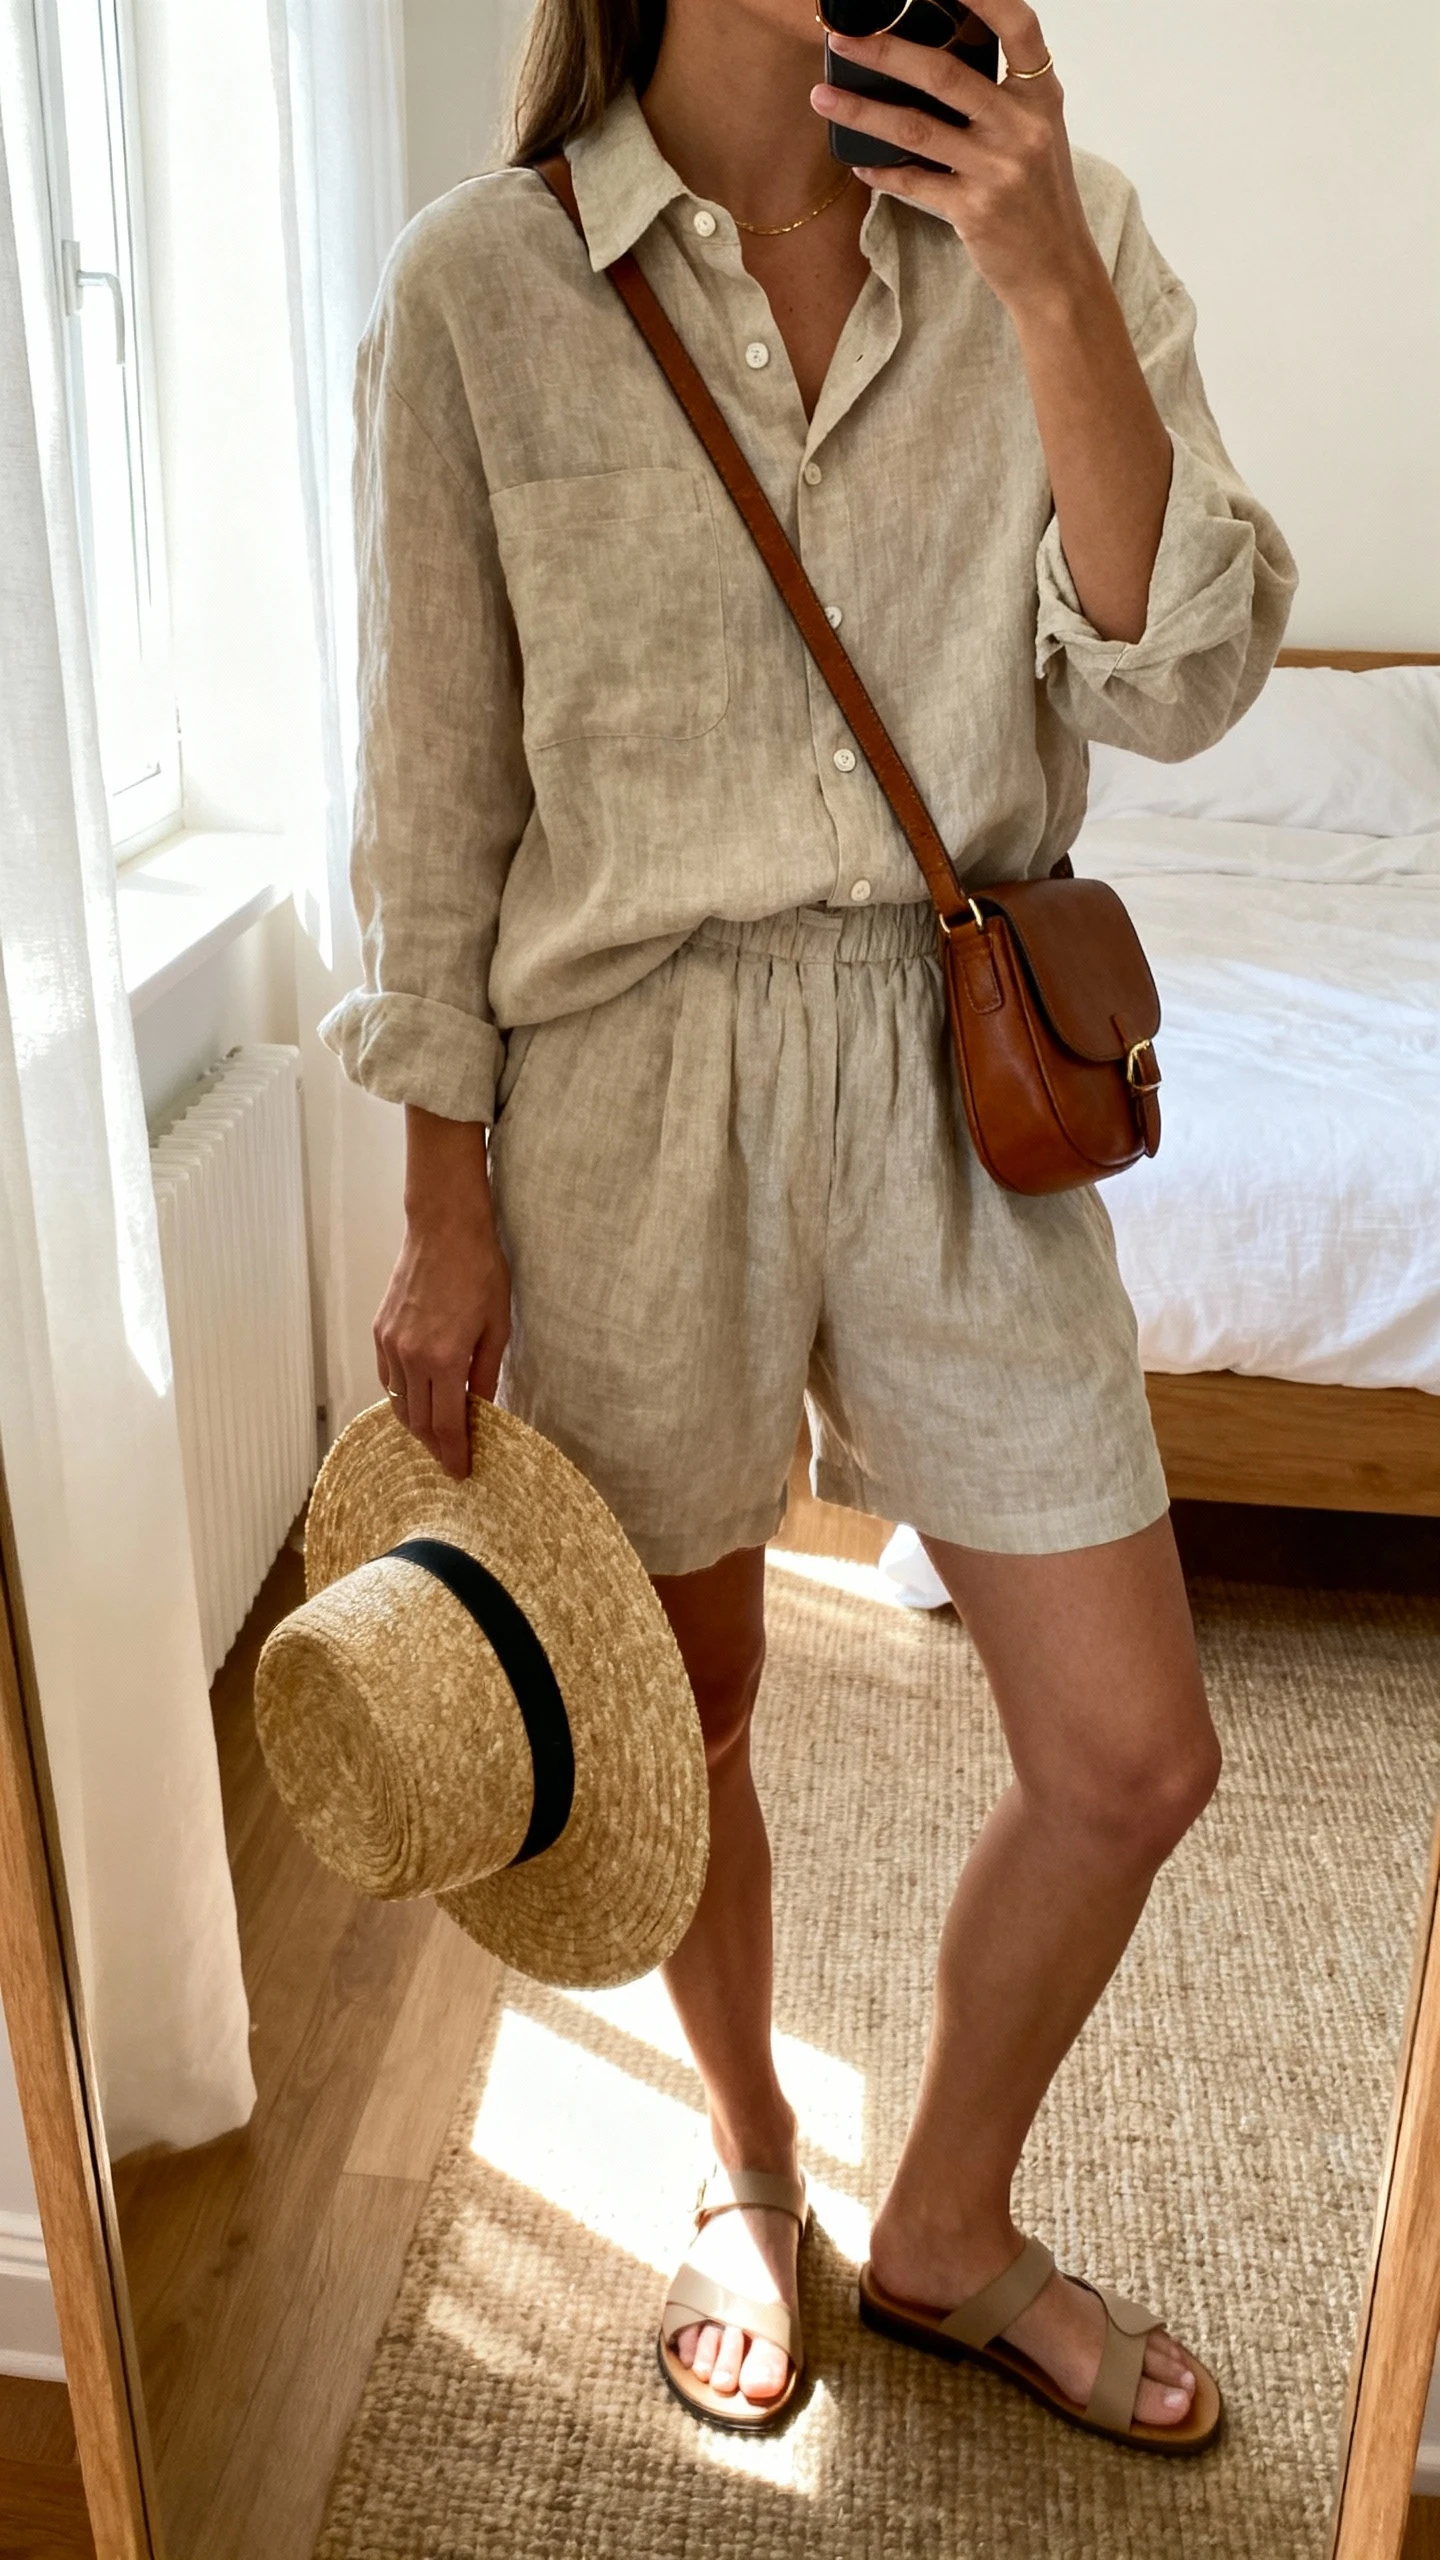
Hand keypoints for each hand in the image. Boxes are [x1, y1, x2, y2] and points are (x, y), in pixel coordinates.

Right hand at [374, 1109, 511, 1480]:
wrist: (443, 1228)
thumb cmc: (479, 1271)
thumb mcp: (497, 1326)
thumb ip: (486, 1374)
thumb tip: (484, 1410)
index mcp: (444, 1360)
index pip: (446, 1425)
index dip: (454, 1454)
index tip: (462, 1472)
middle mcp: (410, 1357)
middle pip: (418, 1422)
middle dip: (435, 1447)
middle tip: (452, 1460)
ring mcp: (390, 1345)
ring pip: (398, 1404)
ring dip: (417, 1425)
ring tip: (438, 1434)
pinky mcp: (379, 1332)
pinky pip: (387, 1379)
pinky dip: (402, 1397)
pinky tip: (419, 1399)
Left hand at [812, 5, 1099, 317]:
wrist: (1058, 272)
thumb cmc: (1040, 200)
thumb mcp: (1035, 135)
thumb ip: (1000, 98)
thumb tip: (932, 63)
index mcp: (1041, 96)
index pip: (1018, 26)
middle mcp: (1022, 127)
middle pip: (945, 74)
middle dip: (885, 52)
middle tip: (842, 39)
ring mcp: (998, 170)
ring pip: (916, 128)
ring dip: (862, 111)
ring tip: (824, 97)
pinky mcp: (974, 210)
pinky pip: (913, 182)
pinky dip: (881, 171)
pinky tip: (858, 163)